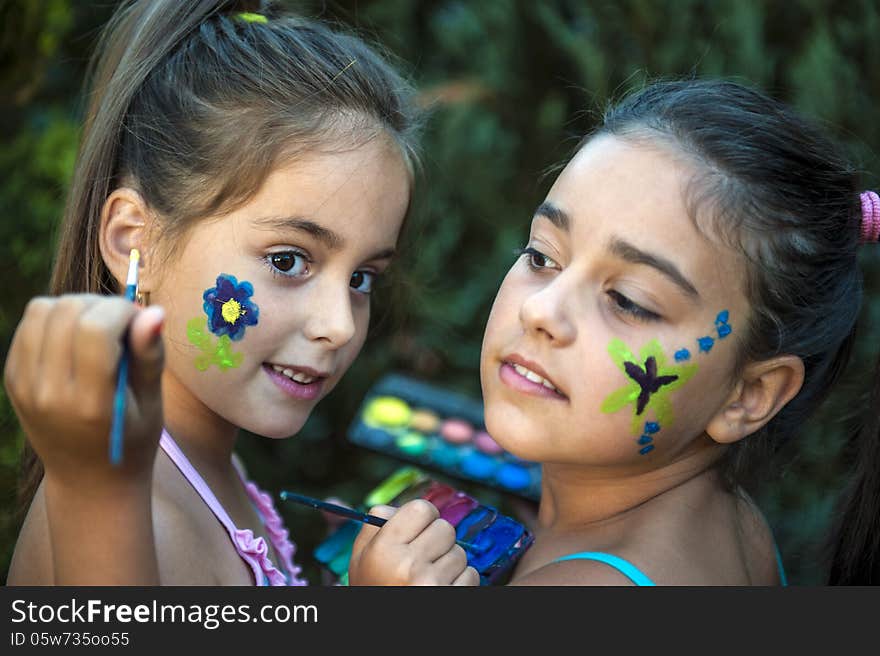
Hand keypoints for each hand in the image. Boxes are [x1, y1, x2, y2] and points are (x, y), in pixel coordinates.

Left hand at [4, 294, 165, 491]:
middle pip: (67, 311)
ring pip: (42, 309)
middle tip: (122, 326)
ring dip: (76, 307)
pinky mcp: (12, 378)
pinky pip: (30, 325)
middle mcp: (50, 393)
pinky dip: (55, 320)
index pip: (95, 329)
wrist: (89, 479)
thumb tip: (154, 311)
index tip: (140, 323)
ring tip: (98, 329)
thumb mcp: (152, 403)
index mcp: (91, 403)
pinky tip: (76, 340)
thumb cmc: (132, 439)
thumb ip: (150, 356)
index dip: (122, 311)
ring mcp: (24, 385)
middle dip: (101, 305)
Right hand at [347, 499, 479, 585]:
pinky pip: (471, 575)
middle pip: (445, 528)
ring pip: (460, 552)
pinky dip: (461, 581)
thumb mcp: (362, 557)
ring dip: (450, 562)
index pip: (422, 509)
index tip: (420, 528)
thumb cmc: (374, 588)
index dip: (424, 517)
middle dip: (438, 540)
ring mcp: (431, 584)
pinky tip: (441, 589)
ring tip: (430, 576)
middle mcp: (407, 565)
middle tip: (425, 555)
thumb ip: (375, 525)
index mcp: (383, 549)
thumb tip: (395, 507)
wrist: (381, 632)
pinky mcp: (451, 598)